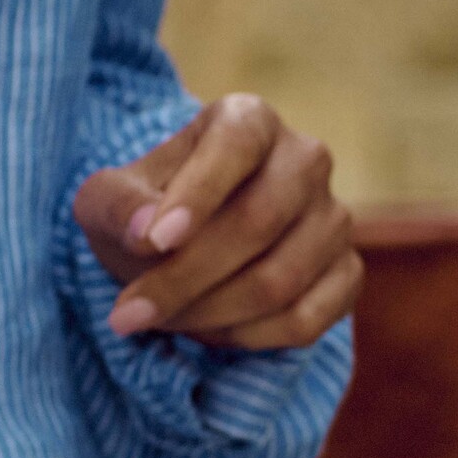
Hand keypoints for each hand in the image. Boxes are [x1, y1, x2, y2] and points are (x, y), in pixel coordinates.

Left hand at [75, 93, 362, 352]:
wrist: (188, 244)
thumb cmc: (146, 212)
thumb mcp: (109, 199)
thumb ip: (118, 206)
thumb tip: (146, 232)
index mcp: (250, 120)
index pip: (237, 145)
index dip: (199, 193)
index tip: (154, 241)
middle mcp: (306, 160)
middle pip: (259, 222)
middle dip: (186, 277)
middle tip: (128, 314)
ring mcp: (335, 218)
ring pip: (281, 280)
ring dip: (209, 314)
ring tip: (159, 321)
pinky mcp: (348, 273)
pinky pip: (305, 320)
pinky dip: (248, 337)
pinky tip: (209, 330)